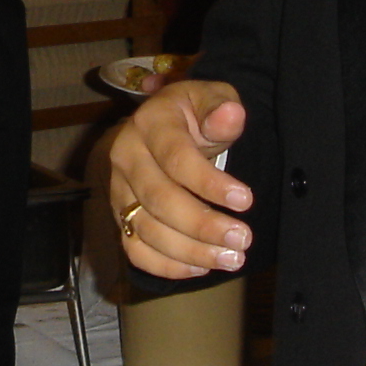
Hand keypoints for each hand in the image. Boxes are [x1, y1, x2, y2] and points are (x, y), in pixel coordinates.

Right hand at [106, 79, 252, 279]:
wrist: (168, 125)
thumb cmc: (195, 114)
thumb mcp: (212, 98)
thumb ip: (220, 107)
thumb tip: (231, 114)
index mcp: (150, 123)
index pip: (175, 158)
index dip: (209, 183)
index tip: (246, 200)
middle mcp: (126, 156)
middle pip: (158, 199)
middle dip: (202, 224)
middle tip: (242, 238)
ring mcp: (119, 190)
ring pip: (146, 229)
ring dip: (191, 251)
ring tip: (231, 258)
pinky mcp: (121, 216)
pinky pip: (135, 250)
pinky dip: (166, 266)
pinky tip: (201, 268)